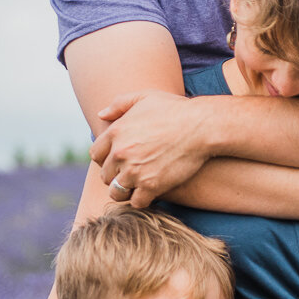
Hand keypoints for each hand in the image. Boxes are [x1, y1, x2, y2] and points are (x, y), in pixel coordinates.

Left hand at [90, 91, 209, 207]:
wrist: (202, 126)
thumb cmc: (176, 109)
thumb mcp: (145, 96)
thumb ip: (119, 104)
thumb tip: (101, 115)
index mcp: (116, 132)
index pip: (96, 155)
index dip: (106, 159)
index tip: (119, 160)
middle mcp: (120, 153)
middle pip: (105, 175)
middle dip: (116, 176)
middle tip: (131, 174)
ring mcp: (134, 171)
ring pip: (117, 192)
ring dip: (126, 191)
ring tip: (138, 187)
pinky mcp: (151, 186)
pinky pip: (137, 202)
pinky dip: (143, 200)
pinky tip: (151, 193)